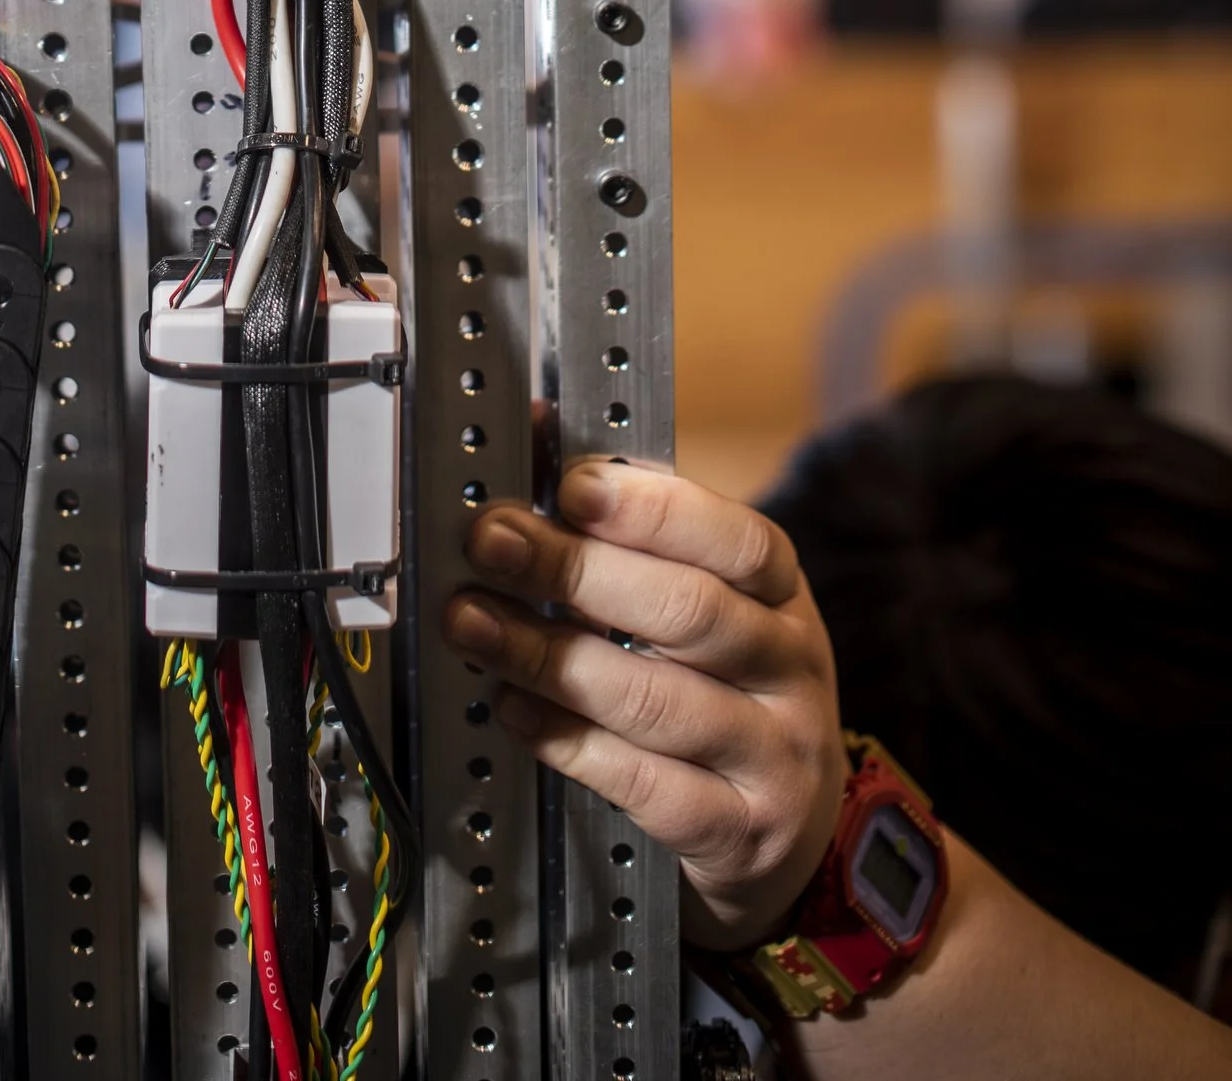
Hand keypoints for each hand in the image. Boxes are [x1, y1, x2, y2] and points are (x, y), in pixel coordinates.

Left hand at [443, 459, 847, 949]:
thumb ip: (636, 528)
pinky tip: (514, 708)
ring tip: (473, 624)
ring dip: (549, 657)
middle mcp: (789, 668)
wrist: (792, 830)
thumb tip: (539, 432)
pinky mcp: (739, 833)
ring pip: (656, 700)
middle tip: (493, 542)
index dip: (652, 510)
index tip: (570, 487)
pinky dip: (569, 743)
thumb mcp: (712, 600)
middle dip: (577, 572)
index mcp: (781, 593)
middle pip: (688, 612)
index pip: (736, 539)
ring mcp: (773, 756)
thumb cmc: (727, 686)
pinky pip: (645, 784)